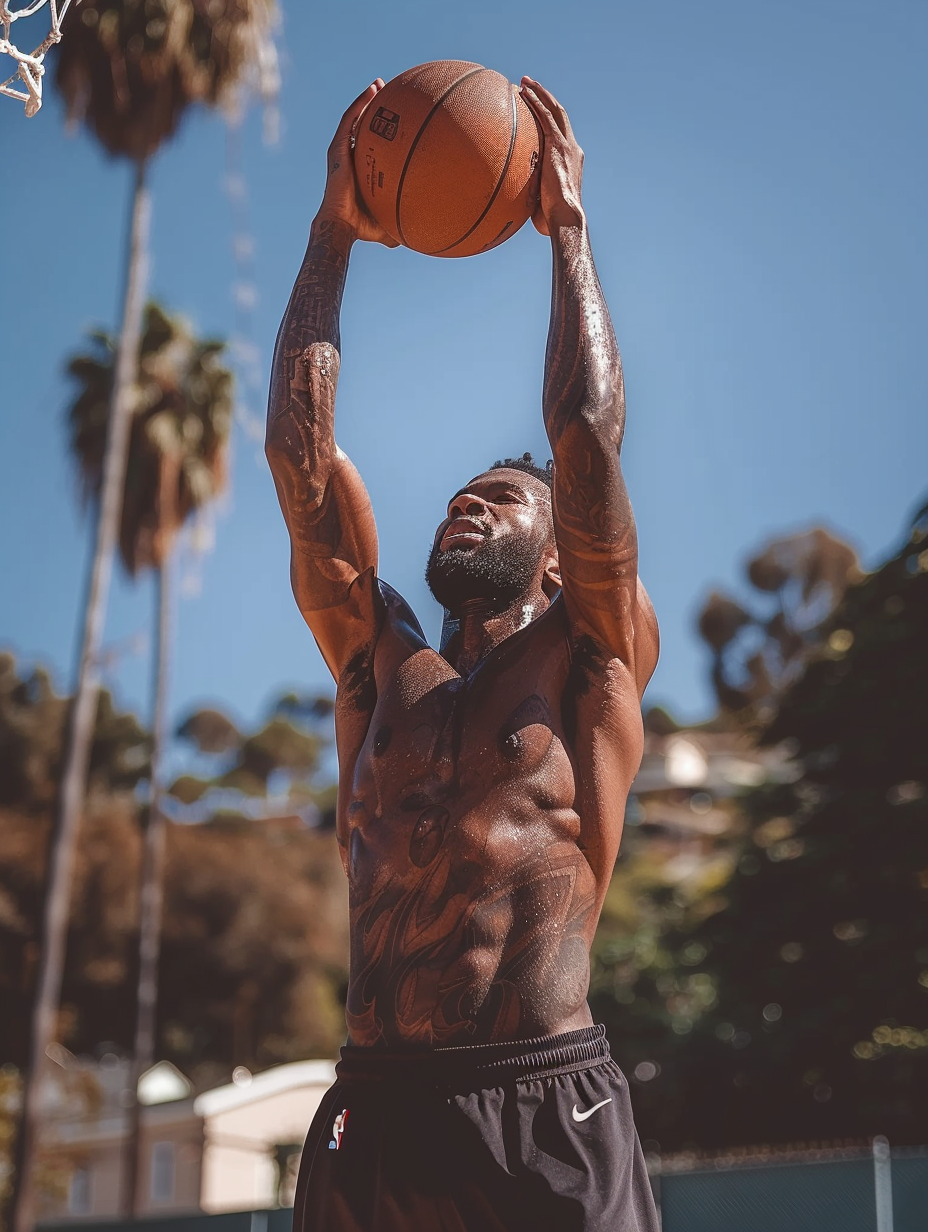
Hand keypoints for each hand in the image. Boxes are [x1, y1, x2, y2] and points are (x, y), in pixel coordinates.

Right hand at [317, 80, 399, 246]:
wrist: (342, 226)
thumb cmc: (364, 227)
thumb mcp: (392, 220)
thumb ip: (408, 219)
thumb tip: (430, 232)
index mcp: (363, 169)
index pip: (374, 145)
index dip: (385, 131)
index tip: (401, 121)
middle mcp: (352, 157)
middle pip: (364, 126)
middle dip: (376, 109)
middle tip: (391, 94)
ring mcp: (343, 151)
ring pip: (355, 119)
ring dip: (366, 100)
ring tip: (379, 84)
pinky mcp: (337, 149)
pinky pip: (349, 121)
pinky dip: (359, 104)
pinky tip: (371, 91)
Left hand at [519, 77, 584, 235]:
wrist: (565, 217)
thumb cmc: (552, 219)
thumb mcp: (539, 201)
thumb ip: (529, 192)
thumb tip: (509, 199)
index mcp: (571, 160)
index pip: (561, 133)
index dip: (549, 118)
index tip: (537, 108)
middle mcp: (572, 148)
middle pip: (560, 115)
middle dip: (545, 98)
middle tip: (530, 85)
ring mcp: (566, 145)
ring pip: (554, 110)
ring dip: (539, 94)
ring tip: (525, 82)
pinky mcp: (558, 146)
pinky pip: (546, 118)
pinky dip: (536, 103)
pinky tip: (524, 93)